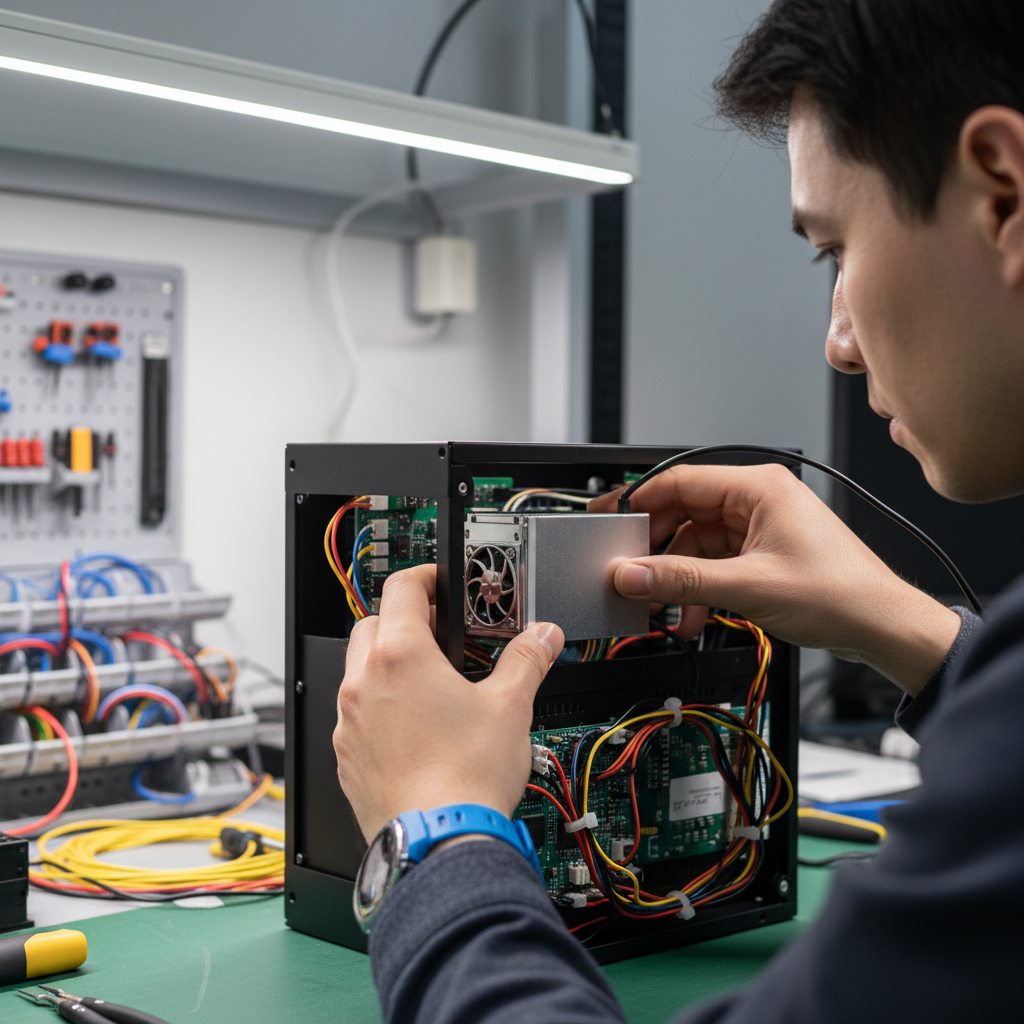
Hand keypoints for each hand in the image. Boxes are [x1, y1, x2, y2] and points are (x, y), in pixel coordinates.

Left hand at [333, 564, 564, 842]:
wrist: (440, 842)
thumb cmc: (467, 778)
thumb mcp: (510, 706)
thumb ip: (527, 660)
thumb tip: (542, 638)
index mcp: (400, 656)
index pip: (402, 588)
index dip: (425, 577)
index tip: (441, 583)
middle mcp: (363, 684)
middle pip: (371, 625)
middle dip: (403, 622)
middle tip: (440, 637)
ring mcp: (350, 724)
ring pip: (358, 674)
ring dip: (387, 668)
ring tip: (431, 688)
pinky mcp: (347, 760)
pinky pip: (356, 718)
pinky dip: (379, 711)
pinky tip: (416, 732)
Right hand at [589, 463, 959, 695]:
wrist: (883, 627)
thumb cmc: (842, 593)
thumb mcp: (750, 586)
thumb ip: (682, 580)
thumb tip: (633, 574)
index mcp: (759, 487)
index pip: (679, 481)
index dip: (638, 500)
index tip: (609, 519)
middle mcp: (757, 501)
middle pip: (684, 514)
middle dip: (656, 548)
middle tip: (627, 570)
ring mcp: (760, 528)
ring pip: (696, 544)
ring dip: (677, 577)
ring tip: (661, 605)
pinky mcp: (762, 554)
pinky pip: (714, 564)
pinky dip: (698, 589)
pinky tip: (691, 616)